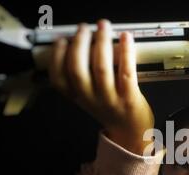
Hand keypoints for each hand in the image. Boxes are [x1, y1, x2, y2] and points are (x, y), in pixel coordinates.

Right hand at [49, 19, 154, 154]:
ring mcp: (111, 99)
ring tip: (103, 26)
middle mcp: (91, 99)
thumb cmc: (112, 111)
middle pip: (77, 69)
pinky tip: (126, 37)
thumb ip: (82, 80)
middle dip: (79, 44)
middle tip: (84, 28)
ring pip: (101, 68)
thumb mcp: (90, 99)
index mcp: (78, 98)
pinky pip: (126, 72)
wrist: (131, 133)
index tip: (61, 40)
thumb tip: (79, 46)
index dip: (56, 57)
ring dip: (101, 42)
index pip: (58, 79)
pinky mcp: (130, 98)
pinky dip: (126, 52)